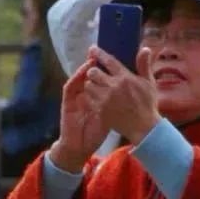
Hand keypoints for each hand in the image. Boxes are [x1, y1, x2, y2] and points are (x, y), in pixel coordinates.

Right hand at [49, 57, 108, 172]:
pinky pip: (70, 86)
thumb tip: (132, 86)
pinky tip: (83, 73)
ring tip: (93, 59)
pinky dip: (76, 78)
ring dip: (86, 68)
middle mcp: (85, 91)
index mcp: (97, 94)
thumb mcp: (110, 114)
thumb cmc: (96, 131)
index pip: (102, 76)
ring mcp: (76, 95)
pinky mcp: (67, 101)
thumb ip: (118, 100)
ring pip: (80, 77)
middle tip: (102, 52)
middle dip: (95, 62)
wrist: (80, 146)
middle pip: (91, 73)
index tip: (116, 55)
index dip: (106, 66)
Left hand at [84, 46, 159, 144]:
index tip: (92, 49)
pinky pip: (89, 100)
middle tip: (95, 73)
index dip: (99, 54)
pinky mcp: (101, 111)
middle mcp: (113, 86)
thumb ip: (144, 65)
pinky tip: (95, 98)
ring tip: (95, 86)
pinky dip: (90, 97)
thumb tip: (145, 48)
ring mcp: (106, 99)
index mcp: (125, 77)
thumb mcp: (149, 82)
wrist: (144, 127)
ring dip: (90, 84)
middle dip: (92, 71)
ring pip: (89, 86)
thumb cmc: (148, 104)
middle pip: (93, 72)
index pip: (108, 61)